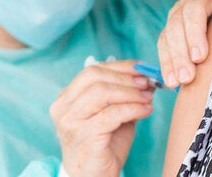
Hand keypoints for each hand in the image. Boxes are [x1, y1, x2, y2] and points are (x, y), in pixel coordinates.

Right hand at [50, 60, 153, 176]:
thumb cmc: (104, 145)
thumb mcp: (113, 113)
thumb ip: (123, 94)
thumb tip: (146, 76)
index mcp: (67, 98)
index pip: (92, 70)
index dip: (120, 66)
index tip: (142, 67)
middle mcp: (63, 108)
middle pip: (94, 77)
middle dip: (125, 77)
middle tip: (147, 82)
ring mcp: (71, 122)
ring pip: (102, 93)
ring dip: (130, 93)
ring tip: (148, 97)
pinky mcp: (84, 137)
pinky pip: (111, 115)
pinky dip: (133, 109)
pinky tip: (146, 110)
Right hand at [157, 0, 211, 87]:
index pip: (193, 10)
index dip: (194, 33)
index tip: (200, 56)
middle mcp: (186, 4)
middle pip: (176, 26)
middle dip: (180, 54)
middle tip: (187, 77)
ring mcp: (180, 17)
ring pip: (168, 37)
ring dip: (171, 61)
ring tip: (177, 83)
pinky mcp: (178, 31)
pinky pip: (167, 46)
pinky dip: (168, 64)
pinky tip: (171, 82)